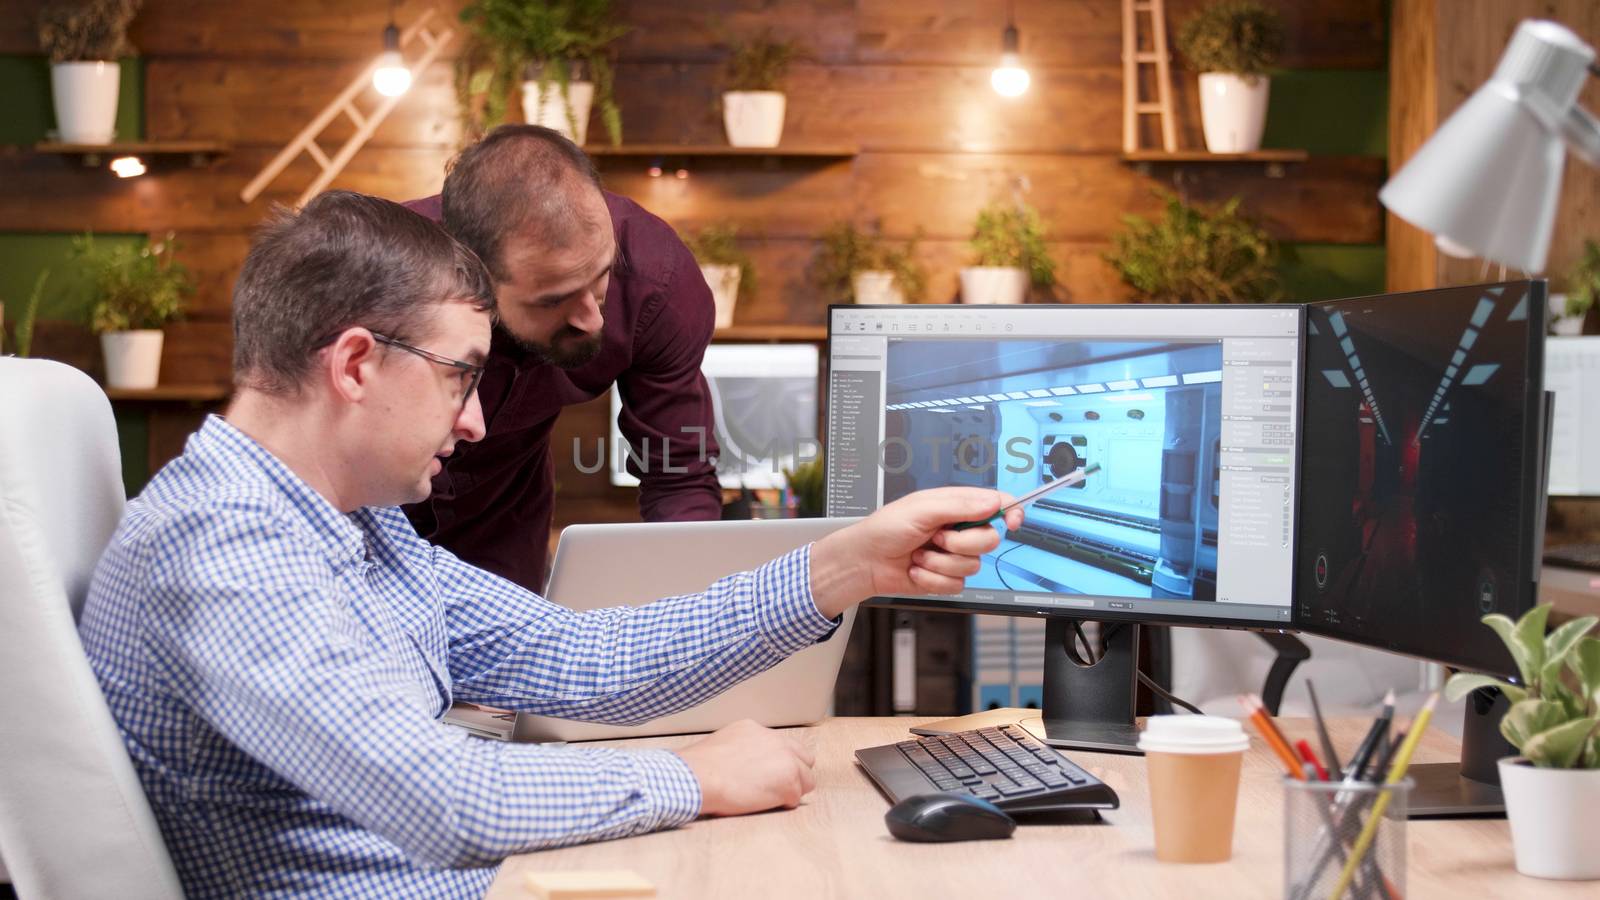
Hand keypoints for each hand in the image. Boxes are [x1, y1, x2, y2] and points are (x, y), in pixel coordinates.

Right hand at [674, 719, 816, 816]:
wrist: (699, 776)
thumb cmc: (699, 768)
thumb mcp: (722, 744)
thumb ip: (743, 749)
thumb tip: (744, 764)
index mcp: (756, 730)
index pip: (783, 745)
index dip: (779, 763)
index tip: (769, 774)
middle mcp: (776, 740)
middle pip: (804, 759)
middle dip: (793, 774)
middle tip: (775, 789)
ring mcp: (786, 760)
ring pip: (806, 779)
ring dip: (791, 790)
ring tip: (767, 798)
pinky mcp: (789, 782)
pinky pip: (796, 799)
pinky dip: (783, 804)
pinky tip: (763, 804)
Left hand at [808, 487, 1022, 618]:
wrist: (865, 562)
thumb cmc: (885, 529)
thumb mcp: (921, 509)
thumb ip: (960, 506)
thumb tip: (993, 503)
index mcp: (955, 506)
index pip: (996, 504)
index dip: (1010, 511)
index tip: (1011, 521)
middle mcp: (958, 530)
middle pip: (989, 540)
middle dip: (962, 543)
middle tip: (937, 538)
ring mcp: (953, 555)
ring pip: (973, 565)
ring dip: (941, 563)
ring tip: (919, 554)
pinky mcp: (946, 578)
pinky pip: (957, 584)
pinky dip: (933, 579)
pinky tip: (917, 570)